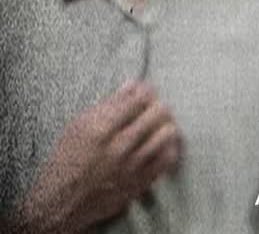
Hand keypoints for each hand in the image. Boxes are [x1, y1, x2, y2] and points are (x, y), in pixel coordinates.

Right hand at [9, 82, 180, 233]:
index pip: (139, 98)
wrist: (60, 202)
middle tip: (153, 106)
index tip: (145, 91)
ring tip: (159, 123)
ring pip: (166, 134)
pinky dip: (168, 147)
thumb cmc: (66, 161)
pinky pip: (166, 161)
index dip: (146, 90)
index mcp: (102, 128)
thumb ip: (107, 105)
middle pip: (157, 113)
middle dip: (157, 105)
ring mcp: (131, 167)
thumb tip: (132, 86)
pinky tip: (162, 144)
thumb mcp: (78, 125)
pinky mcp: (138, 184)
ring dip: (165, 124)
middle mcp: (119, 147)